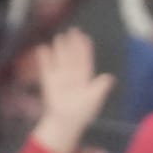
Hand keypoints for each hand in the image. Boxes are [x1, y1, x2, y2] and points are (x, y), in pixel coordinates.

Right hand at [28, 28, 115, 152]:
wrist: (66, 122)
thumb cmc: (82, 111)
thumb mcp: (95, 99)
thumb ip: (101, 87)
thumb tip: (109, 77)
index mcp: (85, 77)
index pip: (85, 60)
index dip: (85, 49)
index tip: (84, 37)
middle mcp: (73, 75)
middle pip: (72, 56)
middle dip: (72, 44)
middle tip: (71, 30)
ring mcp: (60, 77)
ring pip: (60, 60)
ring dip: (59, 49)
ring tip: (59, 37)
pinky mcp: (49, 82)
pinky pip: (46, 68)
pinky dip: (44, 59)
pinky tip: (43, 49)